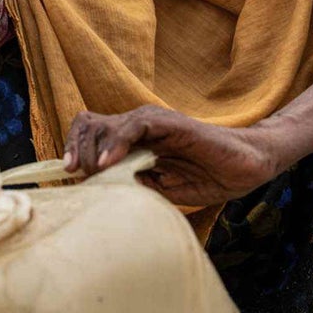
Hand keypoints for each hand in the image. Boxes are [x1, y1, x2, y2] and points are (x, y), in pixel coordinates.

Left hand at [63, 105, 284, 207]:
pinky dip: (117, 142)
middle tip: (79, 176)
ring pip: (106, 124)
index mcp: (132, 140)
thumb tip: (97, 191)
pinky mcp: (170, 123)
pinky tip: (109, 163)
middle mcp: (138, 126)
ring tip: (92, 172)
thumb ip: (131, 186)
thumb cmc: (206, 178)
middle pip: (89, 125)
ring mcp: (153, 122)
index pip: (88, 131)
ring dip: (92, 150)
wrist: (245, 168)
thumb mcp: (159, 190)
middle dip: (77, 151)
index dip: (73, 148)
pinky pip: (135, 126)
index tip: (67, 173)